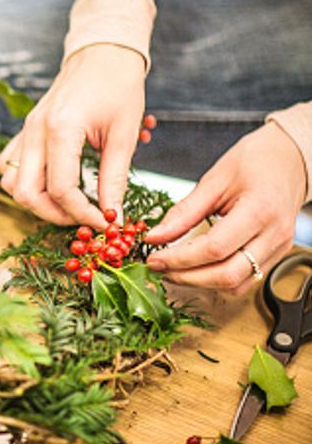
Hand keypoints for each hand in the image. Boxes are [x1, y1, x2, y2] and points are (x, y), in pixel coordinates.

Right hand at [0, 44, 146, 227]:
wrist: (102, 53)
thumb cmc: (118, 86)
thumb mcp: (124, 134)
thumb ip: (114, 178)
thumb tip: (112, 215)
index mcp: (60, 128)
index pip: (61, 189)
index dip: (83, 213)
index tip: (105, 221)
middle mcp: (35, 131)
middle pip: (27, 193)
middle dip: (55, 215)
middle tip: (84, 218)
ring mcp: (25, 131)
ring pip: (11, 183)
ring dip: (36, 202)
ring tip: (67, 204)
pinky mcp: (24, 131)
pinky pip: (9, 167)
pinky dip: (25, 183)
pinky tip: (50, 184)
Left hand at [145, 123, 306, 294]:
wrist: (290, 158)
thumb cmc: (256, 161)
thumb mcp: (214, 180)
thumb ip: (184, 212)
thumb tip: (155, 236)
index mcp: (260, 210)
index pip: (214, 249)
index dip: (179, 259)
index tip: (153, 258)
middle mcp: (274, 235)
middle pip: (226, 275)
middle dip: (186, 277)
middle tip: (158, 268)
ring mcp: (279, 248)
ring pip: (236, 284)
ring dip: (200, 283)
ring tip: (173, 269)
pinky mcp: (276, 255)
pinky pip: (245, 280)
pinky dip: (216, 280)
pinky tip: (196, 268)